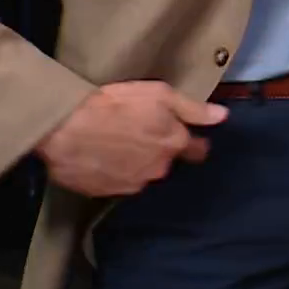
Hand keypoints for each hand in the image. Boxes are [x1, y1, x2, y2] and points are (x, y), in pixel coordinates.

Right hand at [34, 82, 227, 197]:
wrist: (65, 128)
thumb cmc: (115, 105)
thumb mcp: (159, 95)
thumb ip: (193, 109)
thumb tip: (223, 116)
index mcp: (173, 145)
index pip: (196, 150)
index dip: (195, 143)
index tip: (190, 139)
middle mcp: (158, 169)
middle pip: (166, 162)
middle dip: (160, 152)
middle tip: (142, 136)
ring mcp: (131, 184)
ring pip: (142, 174)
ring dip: (136, 164)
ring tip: (119, 147)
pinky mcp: (105, 193)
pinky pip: (117, 182)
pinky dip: (113, 173)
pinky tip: (102, 159)